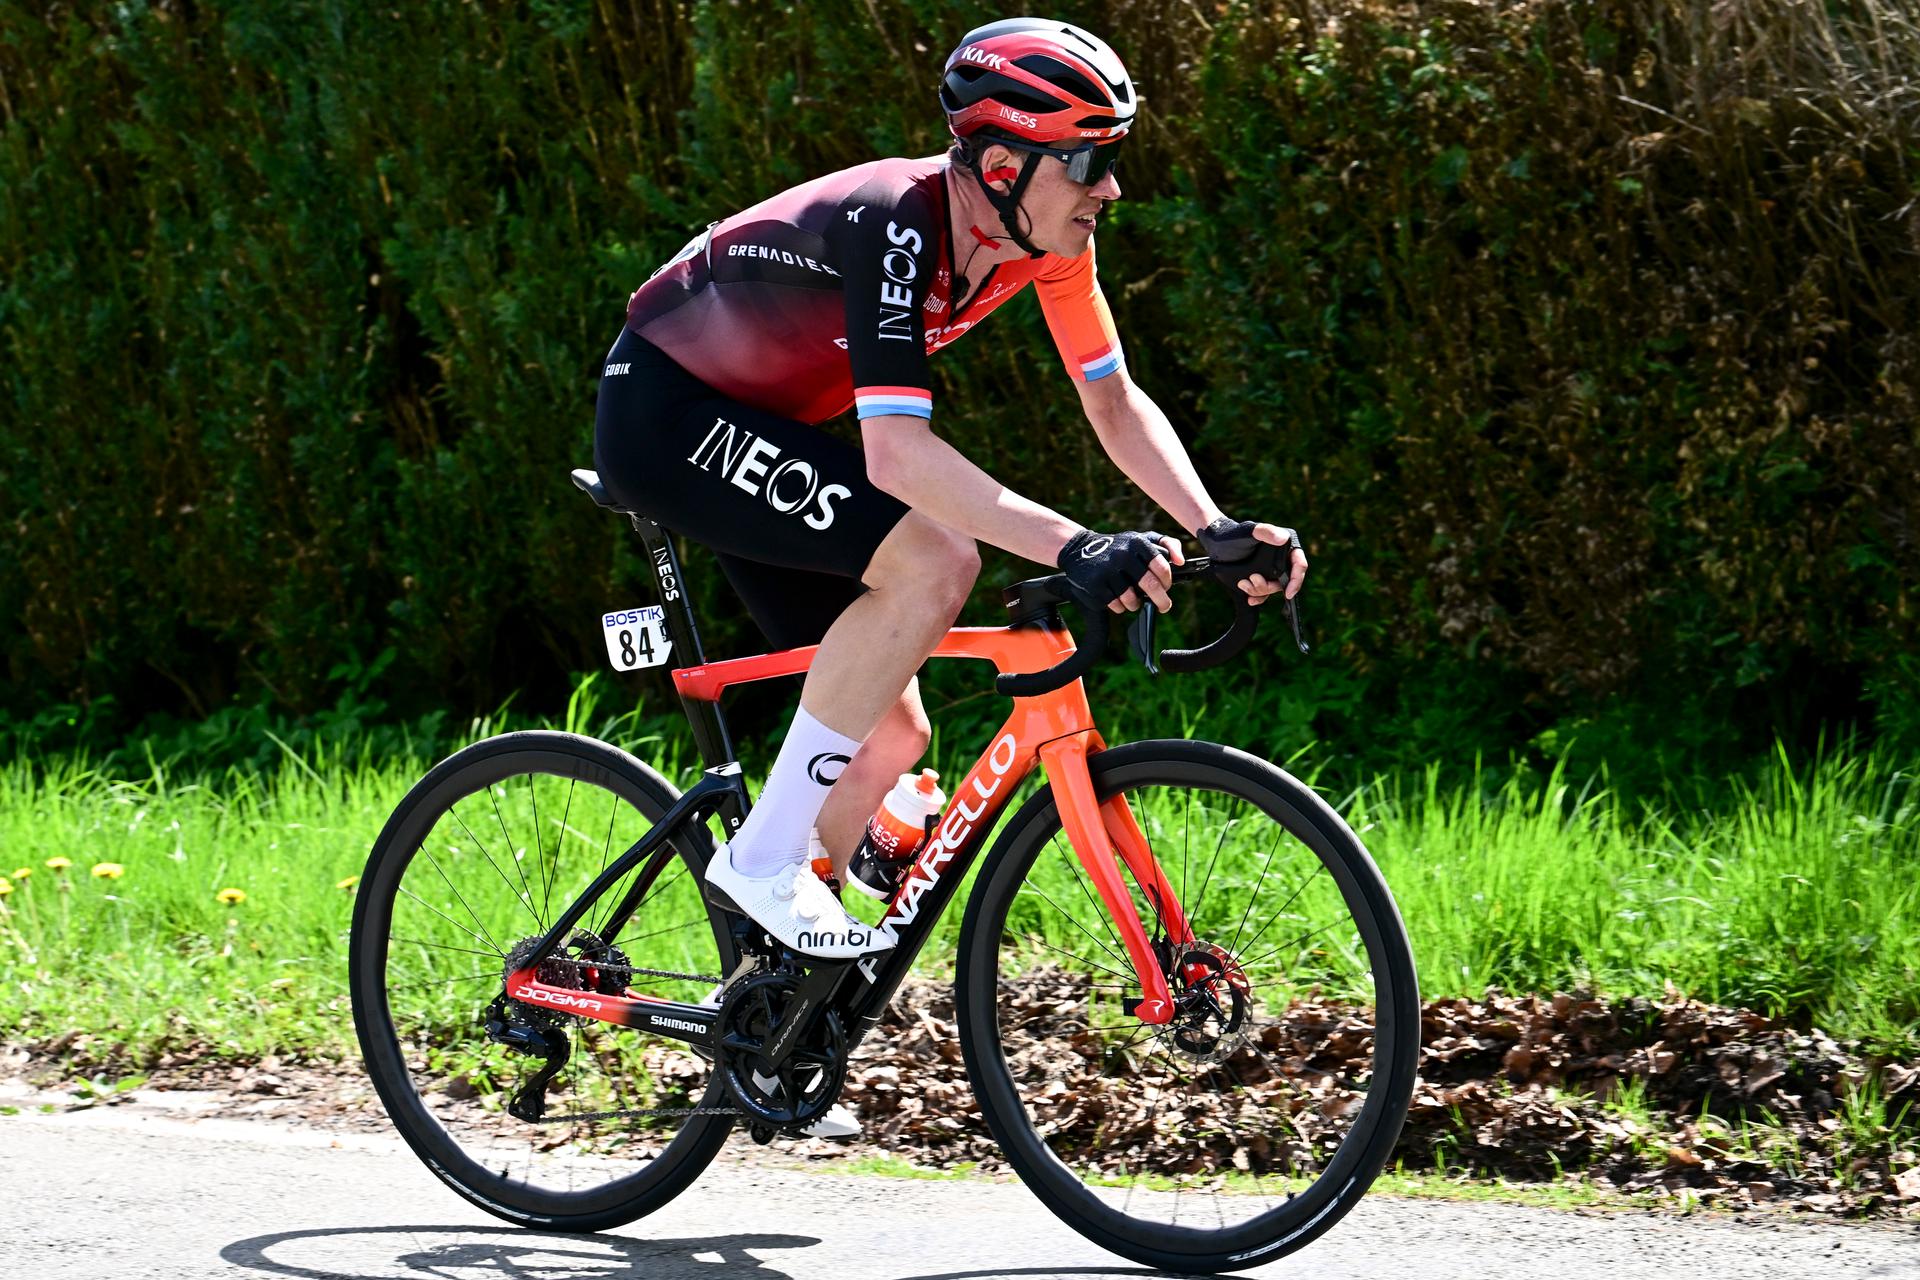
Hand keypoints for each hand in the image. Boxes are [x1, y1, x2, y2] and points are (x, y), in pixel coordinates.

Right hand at [1056, 528, 1183, 613]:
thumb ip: (1167, 544)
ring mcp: (1107, 570)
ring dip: (1136, 604)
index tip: (1166, 587)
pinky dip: (1120, 607)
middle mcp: (1123, 555)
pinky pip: (1116, 605)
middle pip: (1151, 586)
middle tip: (1164, 606)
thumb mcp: (1142, 539)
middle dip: (1161, 601)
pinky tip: (1118, 599)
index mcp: (1137, 543)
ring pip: (1132, 600)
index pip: (1162, 567)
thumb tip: (1181, 561)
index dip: (1168, 582)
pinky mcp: (1095, 585)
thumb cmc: (1120, 547)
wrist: (1080, 550)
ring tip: (1134, 601)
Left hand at [1194, 517, 1307, 604]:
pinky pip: (1265, 594)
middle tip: (1253, 580)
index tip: (1288, 593)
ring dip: (1259, 590)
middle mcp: (1281, 558)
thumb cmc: (1233, 533)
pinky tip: (1250, 599)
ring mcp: (1271, 569)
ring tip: (1243, 583)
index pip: (1299, 564)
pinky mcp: (1261, 578)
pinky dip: (1258, 598)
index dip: (1296, 580)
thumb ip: (1265, 532)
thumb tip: (1283, 538)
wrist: (1216, 543)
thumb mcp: (1248, 531)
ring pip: (1273, 588)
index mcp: (1286, 544)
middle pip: (1286, 581)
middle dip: (1269, 586)